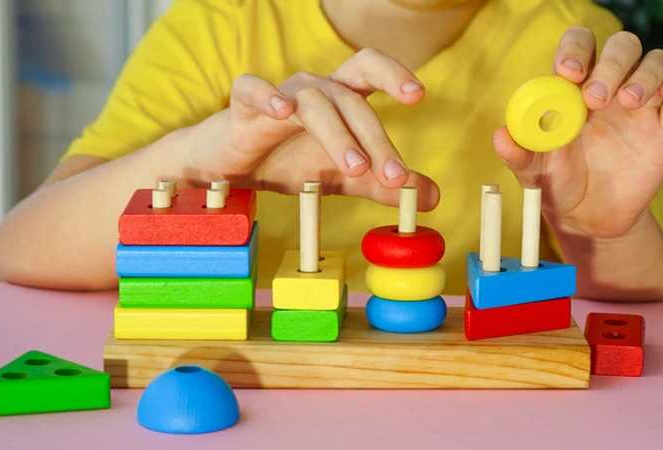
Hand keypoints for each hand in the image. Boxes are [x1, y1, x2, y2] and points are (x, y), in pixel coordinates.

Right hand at [180, 48, 439, 209]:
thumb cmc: (285, 162)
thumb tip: (433, 197)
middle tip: (394, 175)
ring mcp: (279, 95)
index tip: (418, 95)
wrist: (229, 172)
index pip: (369, 71)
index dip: (394, 75)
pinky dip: (268, 96)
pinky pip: (252, 89)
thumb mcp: (342, 177)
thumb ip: (384, 184)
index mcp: (339, 99)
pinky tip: (283, 112)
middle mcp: (313, 90)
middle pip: (350, 98)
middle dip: (376, 138)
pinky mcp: (243, 107)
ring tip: (353, 168)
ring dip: (338, 135)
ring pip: (314, 102)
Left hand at [493, 27, 662, 238]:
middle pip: (621, 48)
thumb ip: (518, 154)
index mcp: (573, 88)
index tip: (568, 73)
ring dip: (645, 74)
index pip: (579, 46)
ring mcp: (639, 105)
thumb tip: (501, 137)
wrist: (588, 218)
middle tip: (595, 98)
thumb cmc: (556, 183)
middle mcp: (609, 88)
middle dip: (610, 64)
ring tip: (627, 102)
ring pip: (656, 62)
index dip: (575, 49)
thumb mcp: (532, 172)